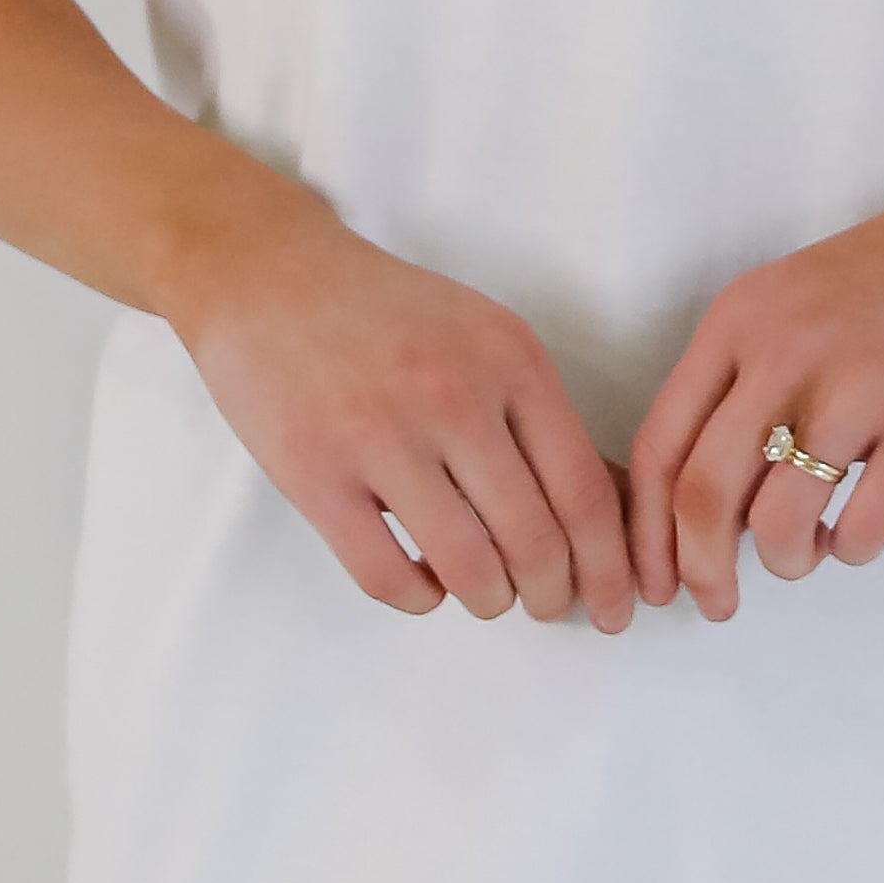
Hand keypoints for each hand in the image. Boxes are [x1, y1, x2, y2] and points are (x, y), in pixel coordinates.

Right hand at [174, 194, 636, 629]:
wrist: (270, 276)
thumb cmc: (390, 315)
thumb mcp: (486, 337)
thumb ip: (540, 417)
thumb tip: (612, 513)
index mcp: (512, 361)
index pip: (585, 492)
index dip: (607, 567)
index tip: (613, 606)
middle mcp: (454, 397)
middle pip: (535, 540)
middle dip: (552, 595)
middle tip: (546, 605)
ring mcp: (380, 436)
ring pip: (468, 569)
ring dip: (488, 599)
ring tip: (485, 592)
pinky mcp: (314, 474)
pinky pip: (387, 577)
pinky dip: (419, 599)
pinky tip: (422, 581)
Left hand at [625, 137, 883, 621]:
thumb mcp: (792, 304)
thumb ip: (744, 385)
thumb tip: (708, 503)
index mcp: (739, 319)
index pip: (660, 445)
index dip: (647, 532)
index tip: (655, 579)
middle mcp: (786, 348)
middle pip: (704, 493)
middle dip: (700, 569)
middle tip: (717, 603)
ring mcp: (861, 383)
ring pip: (777, 521)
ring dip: (784, 563)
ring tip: (803, 553)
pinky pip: (863, 528)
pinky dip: (849, 552)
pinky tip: (856, 531)